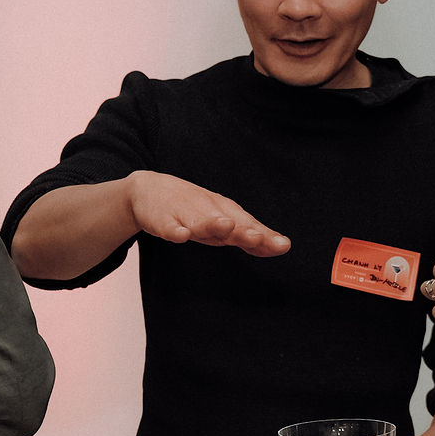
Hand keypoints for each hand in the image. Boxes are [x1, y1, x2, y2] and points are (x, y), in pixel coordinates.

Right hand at [125, 171, 290, 256]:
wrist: (150, 189)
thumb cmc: (195, 211)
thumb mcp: (224, 221)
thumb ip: (252, 236)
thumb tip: (284, 245)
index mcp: (226, 212)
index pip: (249, 225)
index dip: (265, 237)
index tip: (282, 245)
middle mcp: (209, 211)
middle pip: (228, 222)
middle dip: (244, 230)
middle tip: (258, 237)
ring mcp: (185, 214)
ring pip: (200, 221)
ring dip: (212, 224)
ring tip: (226, 227)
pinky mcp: (162, 219)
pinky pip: (168, 226)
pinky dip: (174, 230)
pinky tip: (180, 235)